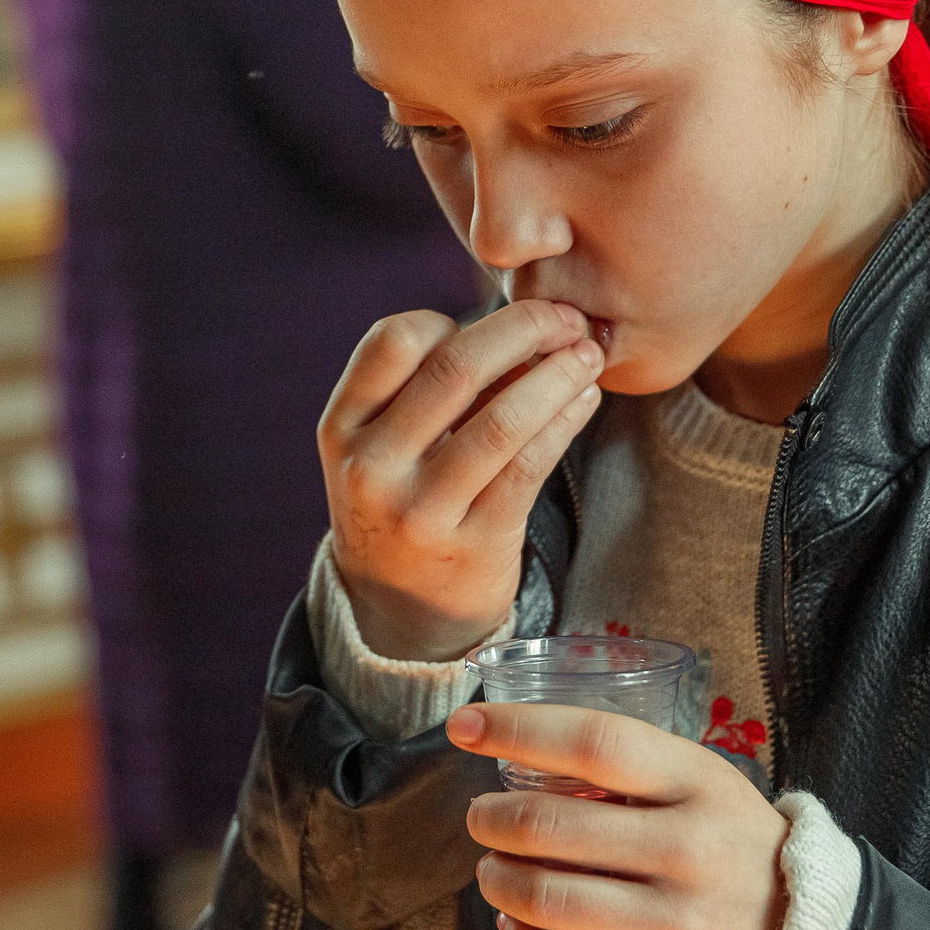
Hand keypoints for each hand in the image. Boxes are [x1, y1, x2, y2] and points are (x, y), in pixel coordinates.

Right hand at [319, 299, 604, 659]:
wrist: (401, 612)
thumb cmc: (403, 501)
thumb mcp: (380, 447)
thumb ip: (425, 389)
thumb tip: (521, 326)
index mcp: (341, 428)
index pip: (393, 340)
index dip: (452, 318)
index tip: (493, 323)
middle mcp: (372, 468)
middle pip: (456, 367)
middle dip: (525, 327)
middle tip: (566, 317)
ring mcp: (422, 511)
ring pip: (503, 418)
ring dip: (558, 374)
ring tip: (588, 355)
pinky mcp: (475, 544)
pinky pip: (531, 465)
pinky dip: (566, 421)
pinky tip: (584, 401)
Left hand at [450, 701, 789, 929]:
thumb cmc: (733, 851)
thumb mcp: (707, 789)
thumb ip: (632, 771)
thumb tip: (520, 755)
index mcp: (702, 784)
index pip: (595, 742)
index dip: (518, 730)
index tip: (465, 725)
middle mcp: (693, 851)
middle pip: (551, 825)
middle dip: (492, 820)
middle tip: (481, 819)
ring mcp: (681, 926)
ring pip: (547, 900)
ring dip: (498, 882)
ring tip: (493, 872)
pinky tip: (514, 928)